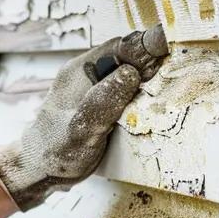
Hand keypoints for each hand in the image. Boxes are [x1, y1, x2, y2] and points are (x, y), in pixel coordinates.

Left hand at [0, 25, 168, 210]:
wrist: (39, 170)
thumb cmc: (54, 151)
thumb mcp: (81, 129)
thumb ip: (103, 101)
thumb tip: (130, 73)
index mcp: (80, 70)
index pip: (120, 46)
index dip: (148, 47)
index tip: (173, 51)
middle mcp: (88, 74)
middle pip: (129, 57)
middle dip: (155, 63)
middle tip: (179, 73)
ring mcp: (95, 88)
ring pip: (131, 74)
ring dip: (151, 81)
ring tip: (173, 88)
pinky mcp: (102, 103)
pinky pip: (128, 92)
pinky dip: (143, 96)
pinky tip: (154, 107)